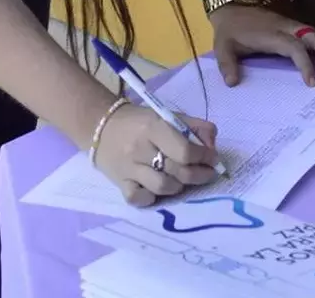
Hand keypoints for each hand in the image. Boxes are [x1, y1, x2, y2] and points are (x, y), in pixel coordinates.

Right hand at [94, 104, 221, 206]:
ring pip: (162, 187)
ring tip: (182, 180)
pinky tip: (157, 189)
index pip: (185, 151)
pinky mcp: (119, 183)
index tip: (213, 159)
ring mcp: (128, 168)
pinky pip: (139, 199)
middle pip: (177, 171)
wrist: (101, 126)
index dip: (205, 157)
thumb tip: (212, 147)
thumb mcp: (168, 115)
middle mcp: (140, 149)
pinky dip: (152, 197)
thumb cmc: (140, 121)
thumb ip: (195, 127)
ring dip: (179, 186)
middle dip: (199, 175)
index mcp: (154, 127)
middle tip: (207, 173)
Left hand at [209, 3, 314, 86]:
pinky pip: (313, 34)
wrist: (230, 6)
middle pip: (314, 36)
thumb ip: (227, 65)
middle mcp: (286, 27)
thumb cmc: (229, 29)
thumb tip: (232, 83)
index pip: (295, 48)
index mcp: (271, 34)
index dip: (306, 64)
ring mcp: (290, 25)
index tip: (311, 82)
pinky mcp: (292, 25)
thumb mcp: (222, 46)